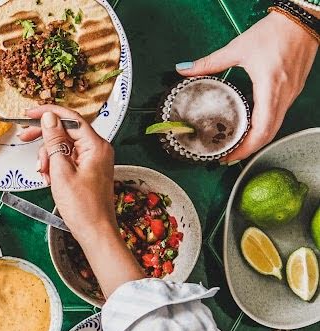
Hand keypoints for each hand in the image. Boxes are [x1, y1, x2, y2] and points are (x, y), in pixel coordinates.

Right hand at [20, 104, 116, 243]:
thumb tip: (49, 118)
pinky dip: (56, 166)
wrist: (95, 232)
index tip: (30, 115)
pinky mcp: (89, 170)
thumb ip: (55, 141)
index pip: (70, 118)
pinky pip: (68, 159)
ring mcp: (94, 160)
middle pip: (67, 131)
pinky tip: (49, 178)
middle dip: (45, 137)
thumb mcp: (61, 171)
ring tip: (43, 173)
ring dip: (49, 156)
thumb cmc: (83, 207)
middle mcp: (97, 149)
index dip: (48, 114)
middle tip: (25, 138)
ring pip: (65, 146)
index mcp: (95, 146)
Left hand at [176, 12, 317, 162]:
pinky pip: (279, 115)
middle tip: (227, 156)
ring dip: (256, 139)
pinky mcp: (293, 90)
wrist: (302, 18)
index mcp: (270, 87)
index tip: (228, 155)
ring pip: (275, 126)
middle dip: (248, 149)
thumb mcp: (238, 48)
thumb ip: (209, 62)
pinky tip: (249, 126)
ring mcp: (291, 94)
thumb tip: (184, 70)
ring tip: (236, 145)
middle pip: (268, 134)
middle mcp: (284, 95)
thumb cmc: (276, 31)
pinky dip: (264, 126)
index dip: (245, 147)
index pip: (261, 129)